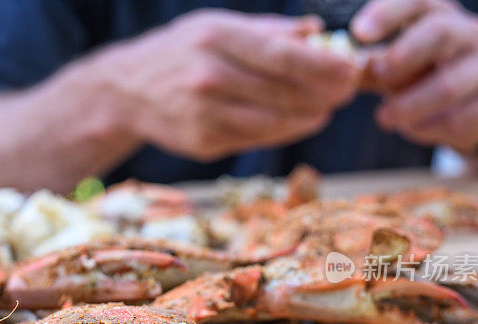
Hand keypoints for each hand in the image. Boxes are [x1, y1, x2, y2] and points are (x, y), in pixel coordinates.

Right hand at [97, 9, 360, 160]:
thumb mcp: (215, 25)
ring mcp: (205, 114)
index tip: (351, 69)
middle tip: (347, 91)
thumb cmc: (179, 52)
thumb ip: (267, 30)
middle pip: (284, 91)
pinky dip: (284, 132)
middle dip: (325, 93)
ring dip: (310, 117)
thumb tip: (318, 33)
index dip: (323, 66)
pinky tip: (299, 122)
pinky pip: (257, 140)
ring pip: (275, 122)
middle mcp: (209, 77)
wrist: (126, 91)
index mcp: (215, 38)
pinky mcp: (204, 143)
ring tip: (326, 109)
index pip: (281, 54)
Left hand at [352, 0, 477, 152]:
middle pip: (439, 32)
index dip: (387, 14)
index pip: (416, 1)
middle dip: (403, 56)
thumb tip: (332, 67)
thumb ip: (365, 65)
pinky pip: (460, 118)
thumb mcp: (389, 66)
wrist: (468, 107)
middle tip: (378, 76)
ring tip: (384, 118)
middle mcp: (468, 32)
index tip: (358, 33)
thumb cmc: (418, 76)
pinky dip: (428, 128)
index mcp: (438, 14)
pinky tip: (411, 129)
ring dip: (410, 105)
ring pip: (449, 84)